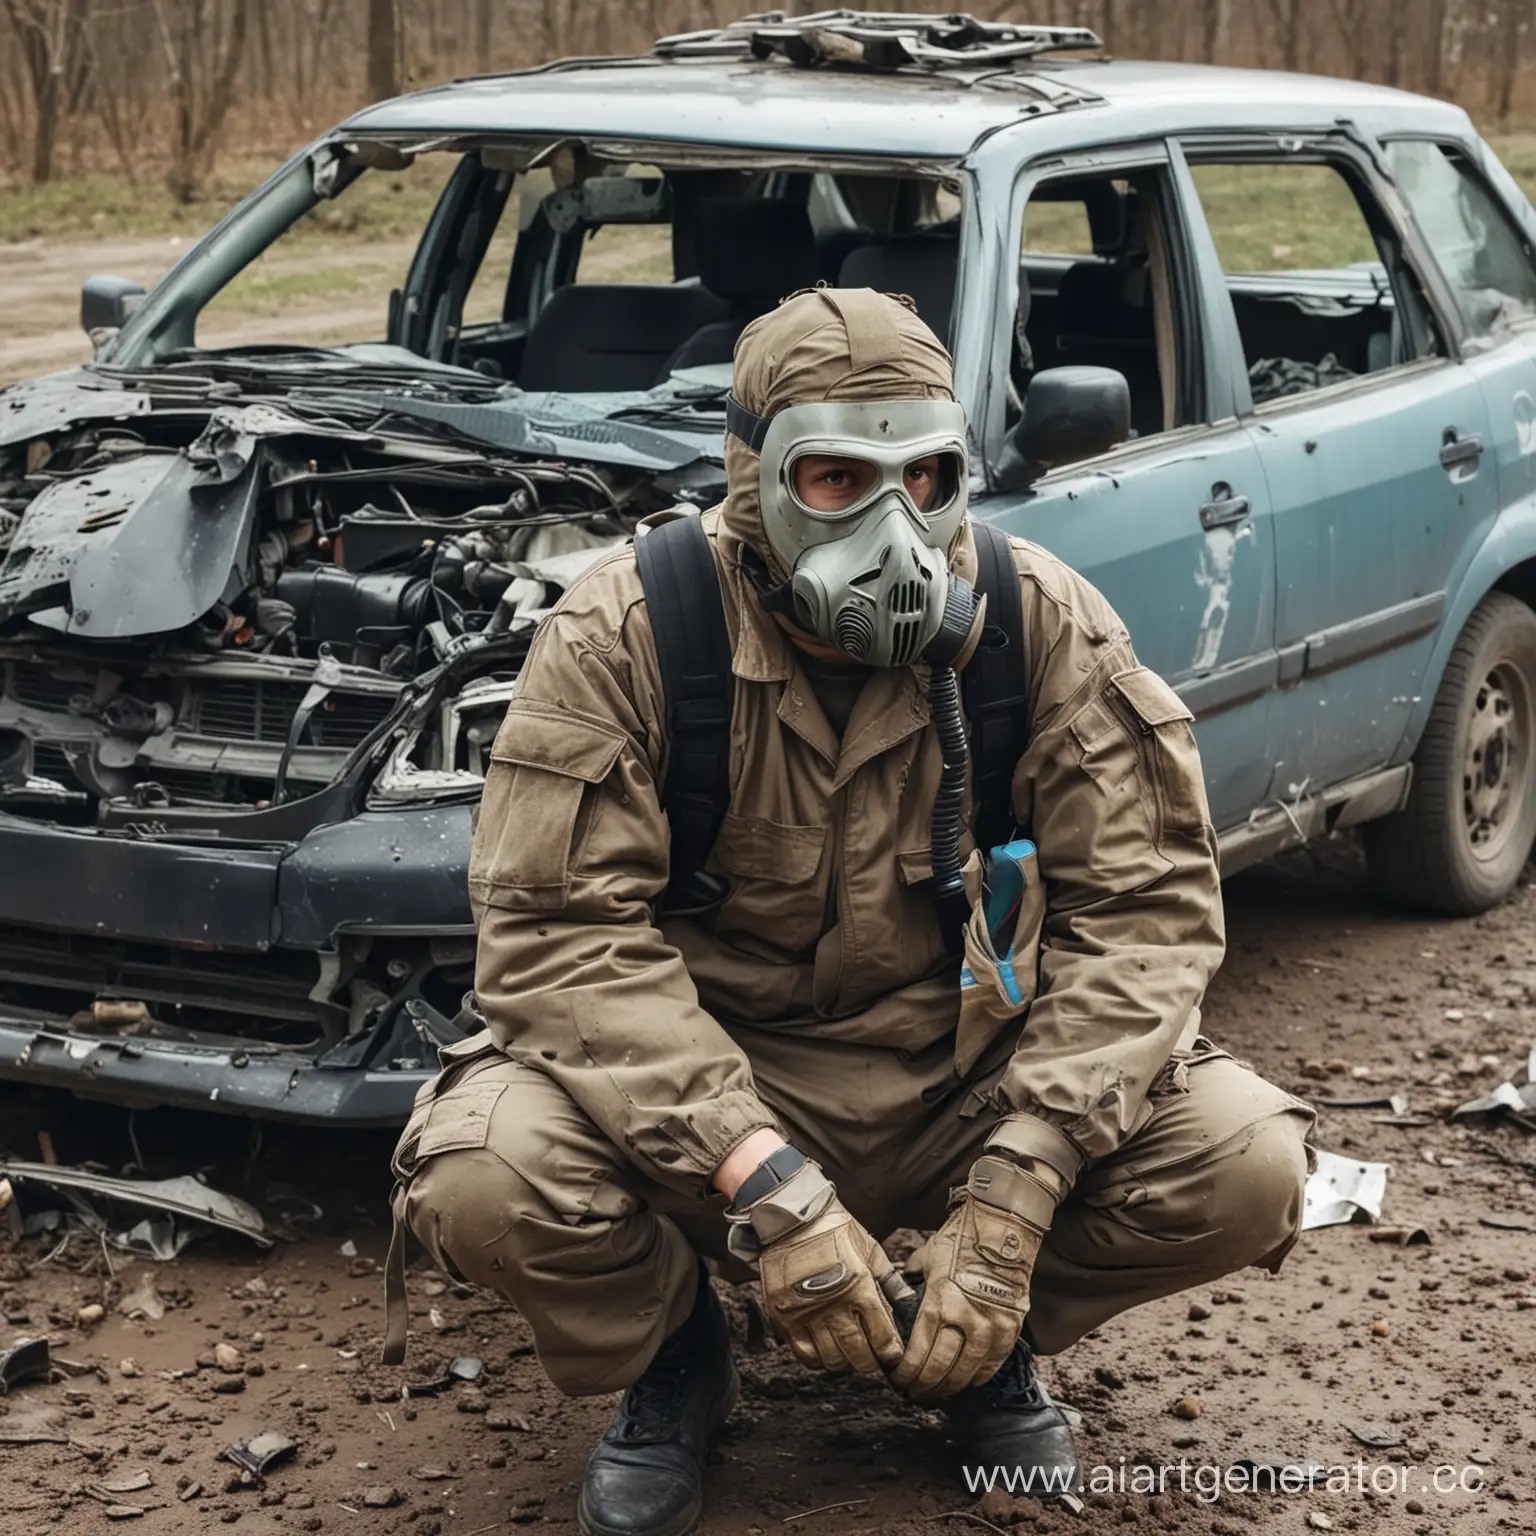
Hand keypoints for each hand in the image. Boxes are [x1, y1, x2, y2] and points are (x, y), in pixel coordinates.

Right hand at [748, 1166, 902, 1375]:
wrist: (792, 1218)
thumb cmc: (835, 1230)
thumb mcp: (870, 1250)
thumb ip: (891, 1282)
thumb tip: (910, 1305)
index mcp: (860, 1287)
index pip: (883, 1339)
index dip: (891, 1353)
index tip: (892, 1354)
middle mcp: (834, 1305)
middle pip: (859, 1356)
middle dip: (871, 1362)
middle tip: (873, 1357)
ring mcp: (807, 1314)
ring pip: (832, 1361)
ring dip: (845, 1363)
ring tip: (849, 1354)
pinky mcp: (784, 1317)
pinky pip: (804, 1355)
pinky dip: (817, 1359)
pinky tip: (824, 1350)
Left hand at [890, 1155, 1051, 1400]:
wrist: (1003, 1228)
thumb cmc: (961, 1238)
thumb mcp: (927, 1257)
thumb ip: (912, 1280)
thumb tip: (899, 1294)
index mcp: (939, 1302)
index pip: (918, 1353)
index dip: (906, 1372)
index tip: (897, 1378)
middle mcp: (965, 1320)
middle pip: (940, 1369)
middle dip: (922, 1386)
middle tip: (912, 1391)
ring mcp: (991, 1327)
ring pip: (965, 1374)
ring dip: (947, 1388)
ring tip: (935, 1392)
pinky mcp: (1010, 1328)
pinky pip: (992, 1365)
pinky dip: (975, 1378)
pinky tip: (964, 1381)